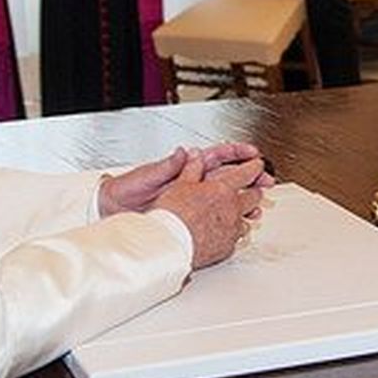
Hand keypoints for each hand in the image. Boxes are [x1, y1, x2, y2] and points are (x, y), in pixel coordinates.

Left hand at [98, 142, 272, 215]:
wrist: (110, 213)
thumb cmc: (122, 193)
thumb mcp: (143, 179)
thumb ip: (165, 167)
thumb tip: (184, 153)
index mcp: (183, 167)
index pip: (217, 156)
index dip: (237, 154)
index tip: (254, 154)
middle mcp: (190, 182)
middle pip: (228, 177)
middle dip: (250, 177)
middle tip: (267, 180)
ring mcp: (192, 200)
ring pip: (226, 198)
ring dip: (244, 200)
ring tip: (259, 205)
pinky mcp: (189, 217)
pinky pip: (214, 216)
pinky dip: (229, 219)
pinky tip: (241, 224)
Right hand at [152, 154, 266, 267]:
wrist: (170, 245)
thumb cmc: (173, 215)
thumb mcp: (180, 184)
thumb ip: (192, 168)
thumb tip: (196, 155)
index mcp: (223, 189)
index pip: (248, 173)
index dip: (255, 166)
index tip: (257, 164)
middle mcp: (233, 209)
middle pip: (255, 197)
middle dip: (254, 190)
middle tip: (250, 188)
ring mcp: (232, 230)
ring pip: (248, 220)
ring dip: (243, 215)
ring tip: (234, 213)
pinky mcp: (227, 248)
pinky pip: (236, 239)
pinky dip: (232, 234)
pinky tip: (221, 233)